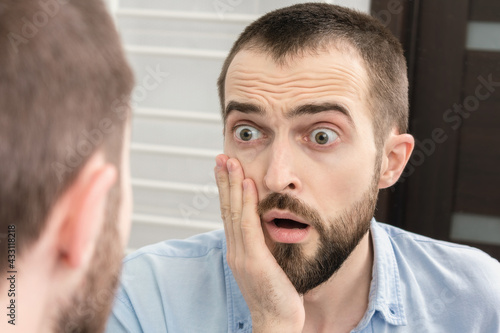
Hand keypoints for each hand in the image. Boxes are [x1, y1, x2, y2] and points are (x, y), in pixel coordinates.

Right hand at [215, 155, 304, 331]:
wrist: (277, 321)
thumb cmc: (277, 295)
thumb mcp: (268, 265)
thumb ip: (265, 245)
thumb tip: (271, 226)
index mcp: (238, 250)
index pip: (229, 214)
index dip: (226, 190)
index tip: (225, 169)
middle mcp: (235, 249)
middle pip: (226, 208)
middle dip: (223, 181)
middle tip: (221, 157)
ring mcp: (242, 255)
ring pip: (233, 212)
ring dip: (231, 184)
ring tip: (230, 162)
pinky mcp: (254, 260)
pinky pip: (248, 226)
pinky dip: (245, 203)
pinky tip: (246, 184)